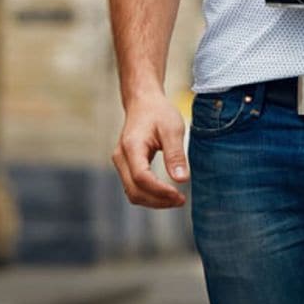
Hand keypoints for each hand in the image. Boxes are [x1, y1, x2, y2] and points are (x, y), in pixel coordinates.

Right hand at [111, 92, 188, 208]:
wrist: (143, 102)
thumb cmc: (159, 112)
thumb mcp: (172, 129)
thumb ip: (176, 154)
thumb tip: (182, 180)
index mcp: (131, 147)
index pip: (141, 177)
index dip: (160, 190)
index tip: (179, 195)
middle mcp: (121, 158)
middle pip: (134, 190)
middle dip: (158, 201)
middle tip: (181, 201)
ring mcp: (121, 163)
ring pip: (132, 193)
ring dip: (154, 201)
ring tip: (176, 199)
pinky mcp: (125, 166)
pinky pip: (134, 187)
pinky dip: (149, 195)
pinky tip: (166, 194)